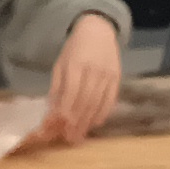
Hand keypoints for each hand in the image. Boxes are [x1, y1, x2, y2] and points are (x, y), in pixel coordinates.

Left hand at [42, 15, 121, 146]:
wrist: (98, 30)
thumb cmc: (74, 49)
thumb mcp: (60, 64)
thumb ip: (57, 87)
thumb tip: (52, 111)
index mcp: (76, 65)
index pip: (71, 93)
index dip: (65, 111)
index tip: (58, 127)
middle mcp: (94, 70)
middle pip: (85, 101)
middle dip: (77, 122)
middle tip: (69, 138)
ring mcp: (108, 74)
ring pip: (98, 102)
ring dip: (88, 121)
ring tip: (80, 136)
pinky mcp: (117, 77)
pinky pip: (111, 98)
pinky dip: (103, 112)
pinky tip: (96, 123)